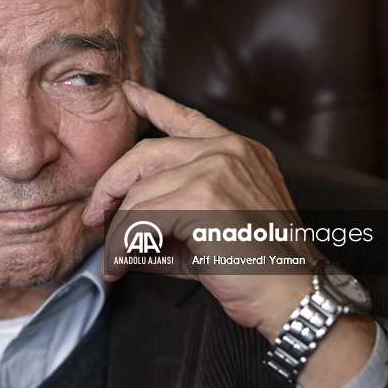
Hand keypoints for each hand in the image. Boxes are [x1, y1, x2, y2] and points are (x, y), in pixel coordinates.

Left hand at [82, 81, 374, 387]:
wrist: (293, 293)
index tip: (130, 93)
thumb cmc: (258, 265)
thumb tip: (120, 218)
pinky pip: (142, 220)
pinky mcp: (204, 199)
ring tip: (114, 259)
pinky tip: (121, 265)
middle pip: (145, 154)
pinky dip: (123, 246)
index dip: (153, 104)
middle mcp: (228, 150)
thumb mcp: (215, 222)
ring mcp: (217, 170)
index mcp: (238, 150)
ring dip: (117, 232)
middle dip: (110, 186)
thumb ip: (174, 205)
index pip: (186, 118)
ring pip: (139, 194)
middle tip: (94, 216)